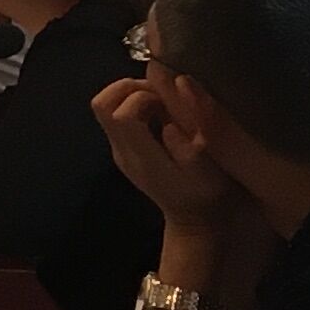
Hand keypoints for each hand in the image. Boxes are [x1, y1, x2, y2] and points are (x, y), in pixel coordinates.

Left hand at [91, 76, 248, 231]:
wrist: (194, 221)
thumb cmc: (206, 195)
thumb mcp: (207, 171)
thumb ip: (188, 144)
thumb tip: (167, 119)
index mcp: (140, 158)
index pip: (120, 115)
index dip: (142, 97)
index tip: (168, 100)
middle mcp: (122, 152)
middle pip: (102, 105)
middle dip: (129, 88)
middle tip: (160, 93)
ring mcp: (118, 150)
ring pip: (105, 106)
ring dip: (131, 93)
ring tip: (162, 101)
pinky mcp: (123, 148)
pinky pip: (116, 114)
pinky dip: (134, 103)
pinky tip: (161, 112)